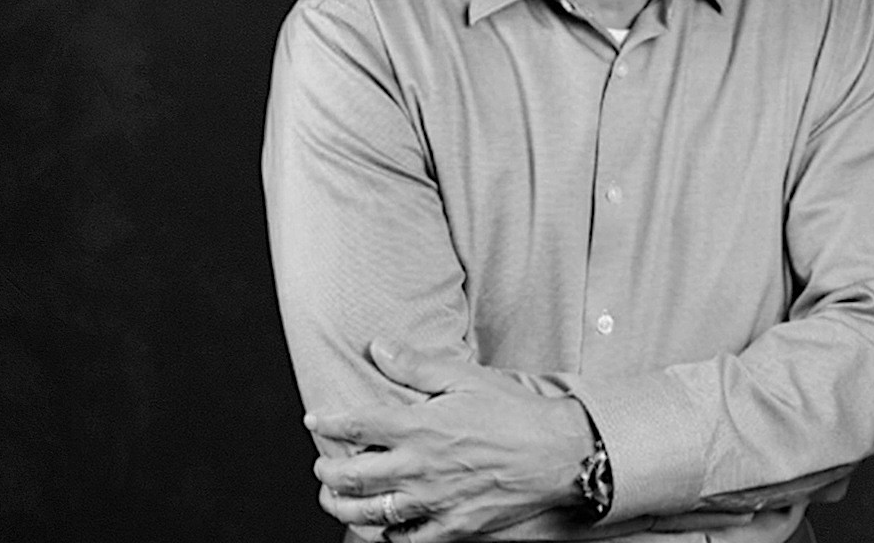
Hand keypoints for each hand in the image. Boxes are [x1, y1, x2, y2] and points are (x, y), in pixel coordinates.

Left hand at [309, 339, 594, 542]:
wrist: (558, 454)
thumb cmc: (515, 413)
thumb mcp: (466, 377)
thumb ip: (416, 366)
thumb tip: (378, 348)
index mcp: (419, 428)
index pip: (356, 427)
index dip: (328, 423)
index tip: (315, 419)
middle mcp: (419, 469)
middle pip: (353, 477)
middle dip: (327, 473)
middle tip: (320, 467)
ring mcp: (434, 502)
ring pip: (372, 513)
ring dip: (344, 507)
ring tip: (335, 499)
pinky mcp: (453, 526)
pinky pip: (408, 539)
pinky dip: (388, 535)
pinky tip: (383, 527)